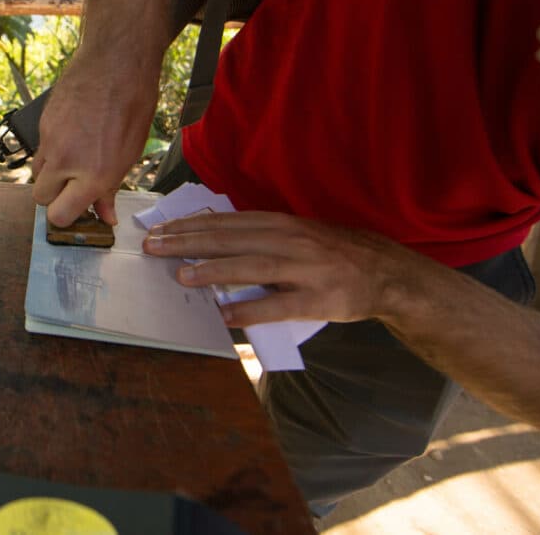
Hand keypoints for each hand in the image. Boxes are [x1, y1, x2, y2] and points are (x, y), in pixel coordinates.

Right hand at [31, 43, 160, 226]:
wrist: (115, 61)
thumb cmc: (132, 105)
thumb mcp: (129, 154)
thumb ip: (110, 189)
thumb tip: (104, 216)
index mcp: (93, 174)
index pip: (60, 215)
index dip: (68, 217)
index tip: (78, 211)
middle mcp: (66, 161)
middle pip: (41, 198)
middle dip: (56, 197)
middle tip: (75, 187)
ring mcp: (50, 141)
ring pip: (37, 173)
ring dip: (52, 175)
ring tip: (75, 160)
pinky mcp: (42, 123)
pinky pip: (41, 148)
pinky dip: (52, 150)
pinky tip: (73, 136)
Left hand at [141, 210, 457, 327]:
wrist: (385, 272)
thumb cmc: (331, 252)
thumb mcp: (295, 234)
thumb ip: (258, 237)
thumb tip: (211, 241)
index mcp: (280, 223)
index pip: (226, 222)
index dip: (191, 226)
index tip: (160, 230)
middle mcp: (290, 240)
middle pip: (230, 239)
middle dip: (188, 242)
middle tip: (154, 247)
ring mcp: (305, 269)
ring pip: (252, 267)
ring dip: (214, 270)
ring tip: (182, 275)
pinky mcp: (317, 299)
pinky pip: (279, 306)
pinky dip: (251, 310)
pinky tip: (225, 316)